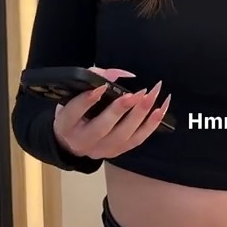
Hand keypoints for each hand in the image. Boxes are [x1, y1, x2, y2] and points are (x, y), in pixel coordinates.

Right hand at [53, 67, 171, 159]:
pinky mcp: (117, 152)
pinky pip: (137, 140)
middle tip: (136, 93)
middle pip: (102, 128)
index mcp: (66, 124)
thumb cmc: (75, 111)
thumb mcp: (75, 93)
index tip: (102, 86)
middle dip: (120, 110)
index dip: (87, 100)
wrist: (72, 140)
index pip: (74, 113)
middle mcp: (82, 141)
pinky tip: (160, 109)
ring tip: (152, 96)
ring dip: (140, 115)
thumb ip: (93, 78)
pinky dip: (150, 124)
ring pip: (123, 136)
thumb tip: (121, 74)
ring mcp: (101, 150)